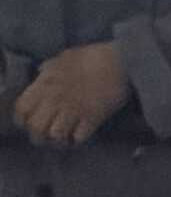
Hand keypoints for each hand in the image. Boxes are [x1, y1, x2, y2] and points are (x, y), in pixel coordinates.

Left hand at [7, 39, 129, 145]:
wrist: (122, 61)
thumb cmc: (94, 56)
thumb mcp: (65, 56)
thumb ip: (50, 66)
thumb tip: (41, 70)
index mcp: (45, 84)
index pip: (22, 109)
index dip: (22, 119)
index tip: (29, 122)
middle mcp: (55, 100)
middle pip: (36, 128)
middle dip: (39, 135)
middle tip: (47, 135)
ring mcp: (74, 110)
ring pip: (55, 135)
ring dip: (59, 139)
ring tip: (64, 137)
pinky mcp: (93, 118)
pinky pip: (78, 138)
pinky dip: (77, 140)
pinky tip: (79, 135)